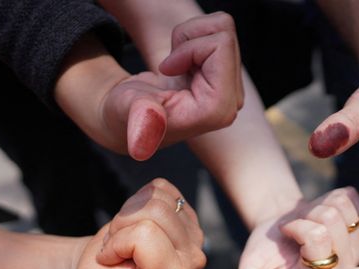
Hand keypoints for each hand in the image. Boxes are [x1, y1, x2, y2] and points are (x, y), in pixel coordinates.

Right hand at [75, 178, 205, 268]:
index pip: (142, 235)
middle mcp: (194, 259)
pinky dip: (140, 200)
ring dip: (131, 214)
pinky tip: (138, 225)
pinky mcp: (189, 213)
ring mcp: (194, 234)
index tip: (113, 262)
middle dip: (124, 227)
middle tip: (119, 250)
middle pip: (152, 213)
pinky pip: (161, 188)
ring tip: (127, 239)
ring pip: (157, 198)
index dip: (117, 244)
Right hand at [100, 12, 243, 159]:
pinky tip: (184, 67)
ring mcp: (232, 90)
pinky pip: (221, 34)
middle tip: (171, 68)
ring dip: (191, 40)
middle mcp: (232, 102)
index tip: (168, 70)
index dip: (188, 47)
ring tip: (176, 67)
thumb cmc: (126, 110)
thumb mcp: (128, 110)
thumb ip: (142, 124)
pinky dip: (196, 42)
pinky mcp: (229, 79)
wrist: (129, 113)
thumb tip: (141, 147)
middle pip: (225, 35)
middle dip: (190, 41)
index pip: (221, 44)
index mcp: (217, 109)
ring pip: (224, 31)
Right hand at [217, 187, 358, 268]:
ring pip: (341, 207)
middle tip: (298, 227)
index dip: (297, 227)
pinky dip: (332, 198)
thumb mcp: (251, 266)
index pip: (316, 236)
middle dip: (307, 214)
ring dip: (318, 205)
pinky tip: (324, 215)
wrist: (281, 225)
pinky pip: (351, 197)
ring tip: (310, 221)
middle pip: (330, 218)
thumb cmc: (267, 248)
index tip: (286, 235)